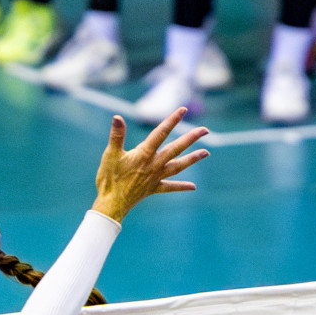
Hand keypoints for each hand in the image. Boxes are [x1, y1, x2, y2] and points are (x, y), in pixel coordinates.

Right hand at [90, 108, 209, 221]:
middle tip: (205, 130)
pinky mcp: (153, 188)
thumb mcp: (110, 154)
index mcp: (144, 154)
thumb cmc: (109, 178)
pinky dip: (181, 186)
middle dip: (191, 138)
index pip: (160, 133)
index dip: (172, 120)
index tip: (183, 110)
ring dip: (192, 159)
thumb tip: (118, 117)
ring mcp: (155, 177)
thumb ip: (116, 135)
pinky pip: (170, 186)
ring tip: (206, 152)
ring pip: (178, 166)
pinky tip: (193, 187)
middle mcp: (154, 164)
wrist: (111, 204)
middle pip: (176, 148)